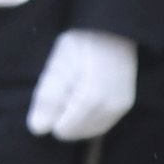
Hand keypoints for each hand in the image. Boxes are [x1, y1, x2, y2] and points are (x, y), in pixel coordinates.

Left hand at [25, 28, 138, 143]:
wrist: (113, 31)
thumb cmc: (80, 44)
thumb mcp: (57, 66)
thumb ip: (48, 98)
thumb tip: (38, 129)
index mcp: (92, 99)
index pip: (64, 129)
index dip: (52, 116)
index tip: (54, 93)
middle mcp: (110, 108)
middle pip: (77, 132)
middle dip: (65, 118)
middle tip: (63, 91)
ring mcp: (121, 108)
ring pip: (90, 130)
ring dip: (76, 119)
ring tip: (73, 92)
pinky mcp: (126, 106)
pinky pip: (102, 124)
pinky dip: (88, 118)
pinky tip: (83, 98)